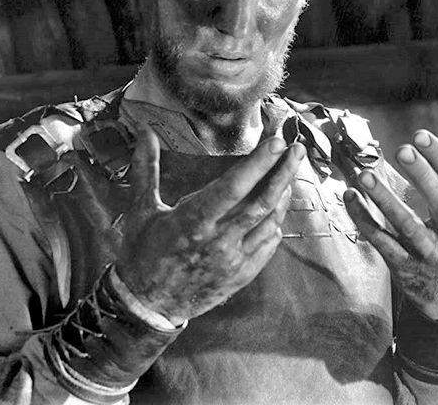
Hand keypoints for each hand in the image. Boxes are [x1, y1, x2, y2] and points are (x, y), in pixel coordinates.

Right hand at [115, 126, 301, 323]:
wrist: (147, 305)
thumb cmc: (141, 255)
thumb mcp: (140, 210)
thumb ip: (145, 168)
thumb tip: (145, 132)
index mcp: (192, 222)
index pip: (233, 187)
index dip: (257, 164)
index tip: (275, 142)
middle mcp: (218, 242)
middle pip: (261, 202)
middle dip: (283, 172)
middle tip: (297, 149)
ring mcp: (233, 261)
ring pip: (269, 223)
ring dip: (283, 195)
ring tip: (290, 171)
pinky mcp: (241, 275)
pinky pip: (268, 246)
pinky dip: (275, 223)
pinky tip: (276, 208)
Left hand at [344, 118, 437, 320]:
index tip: (419, 134)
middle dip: (423, 177)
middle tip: (401, 150)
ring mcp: (430, 256)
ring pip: (407, 228)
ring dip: (385, 200)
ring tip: (364, 174)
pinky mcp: (405, 268)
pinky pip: (382, 243)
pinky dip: (364, 220)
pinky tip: (350, 196)